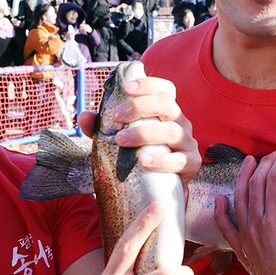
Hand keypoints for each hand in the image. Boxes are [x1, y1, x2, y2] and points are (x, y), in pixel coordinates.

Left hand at [77, 76, 199, 180]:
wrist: (158, 189)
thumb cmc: (139, 157)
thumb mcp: (119, 140)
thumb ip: (101, 128)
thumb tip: (84, 117)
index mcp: (165, 113)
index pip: (165, 90)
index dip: (148, 84)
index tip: (127, 89)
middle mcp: (180, 124)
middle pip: (167, 105)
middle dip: (140, 107)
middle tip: (117, 117)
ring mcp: (187, 143)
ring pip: (172, 131)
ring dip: (144, 133)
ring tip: (122, 141)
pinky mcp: (191, 164)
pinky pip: (180, 160)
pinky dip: (161, 160)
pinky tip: (144, 161)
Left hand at [215, 149, 275, 274]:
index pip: (273, 178)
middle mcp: (257, 223)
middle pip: (256, 184)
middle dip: (266, 164)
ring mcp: (246, 236)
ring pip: (240, 199)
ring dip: (244, 177)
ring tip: (249, 163)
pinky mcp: (242, 250)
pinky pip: (226, 227)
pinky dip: (222, 211)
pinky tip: (221, 199)